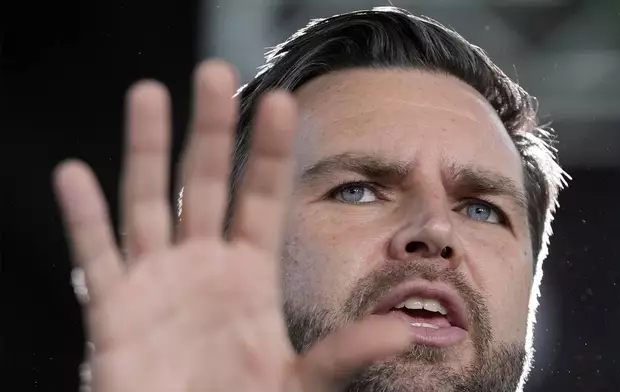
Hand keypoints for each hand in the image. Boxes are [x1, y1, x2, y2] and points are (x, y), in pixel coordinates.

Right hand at [53, 60, 410, 391]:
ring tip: (149, 94)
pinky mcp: (114, 309)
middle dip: (209, 129)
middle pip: (205, 184)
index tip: (284, 103)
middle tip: (215, 72)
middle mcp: (203, 266)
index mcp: (249, 274)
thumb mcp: (299, 379)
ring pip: (149, 203)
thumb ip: (343, 352)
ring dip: (146, 151)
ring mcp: (157, 281)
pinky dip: (84, 219)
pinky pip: (96, 257)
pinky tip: (74, 176)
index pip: (260, 197)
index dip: (269, 152)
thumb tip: (401, 333)